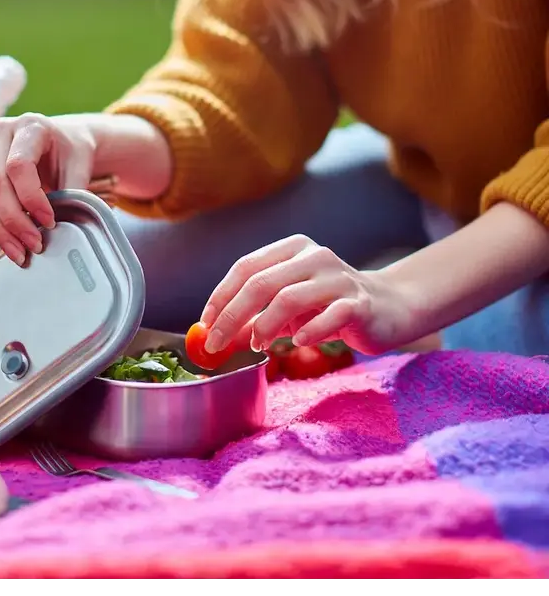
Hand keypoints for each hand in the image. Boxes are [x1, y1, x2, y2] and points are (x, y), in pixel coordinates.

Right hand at [0, 113, 96, 265]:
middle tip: (36, 244)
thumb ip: (73, 192)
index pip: (19, 165)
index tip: (50, 222)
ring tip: (21, 253)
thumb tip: (64, 226)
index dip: (32, 198)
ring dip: (0, 229)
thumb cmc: (71, 151)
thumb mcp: (80, 166)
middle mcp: (0, 134)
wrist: (61, 141)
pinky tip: (11, 244)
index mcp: (29, 125)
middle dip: (14, 219)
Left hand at [199, 235, 418, 356]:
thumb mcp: (289, 308)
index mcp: (293, 249)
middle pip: (261, 283)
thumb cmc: (329, 306)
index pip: (246, 267)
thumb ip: (256, 316)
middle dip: (233, 315)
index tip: (205, 324)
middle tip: (216, 343)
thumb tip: (216, 337)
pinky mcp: (359, 303)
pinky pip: (328, 317)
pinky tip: (299, 343)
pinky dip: (308, 332)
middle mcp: (314, 256)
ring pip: (289, 298)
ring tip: (258, 346)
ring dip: (265, 327)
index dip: (221, 296)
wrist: (389, 308)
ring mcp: (338, 278)